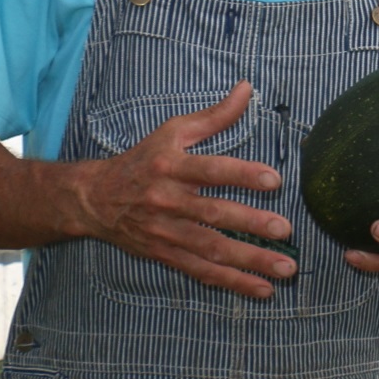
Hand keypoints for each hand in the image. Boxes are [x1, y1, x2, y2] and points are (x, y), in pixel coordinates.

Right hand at [72, 82, 293, 300]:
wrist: (92, 199)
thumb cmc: (142, 160)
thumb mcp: (173, 132)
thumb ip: (215, 116)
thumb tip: (249, 88)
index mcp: (171, 167)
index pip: (211, 170)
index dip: (242, 174)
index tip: (275, 180)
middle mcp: (168, 200)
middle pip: (213, 214)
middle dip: (251, 224)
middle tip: (286, 229)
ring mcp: (166, 232)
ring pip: (211, 249)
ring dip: (250, 261)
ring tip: (286, 270)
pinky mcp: (165, 255)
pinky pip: (201, 271)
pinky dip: (232, 282)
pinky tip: (262, 290)